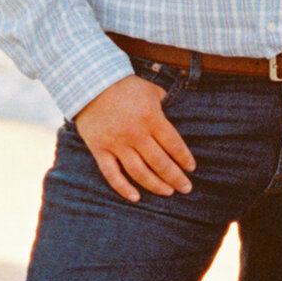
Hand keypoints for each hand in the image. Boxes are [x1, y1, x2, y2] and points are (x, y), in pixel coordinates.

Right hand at [74, 73, 197, 202]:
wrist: (90, 83)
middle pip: (160, 162)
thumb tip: (172, 111)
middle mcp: (136, 133)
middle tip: (186, 188)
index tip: (191, 168)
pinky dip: (123, 188)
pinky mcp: (99, 149)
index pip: (173, 144)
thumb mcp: (150, 89)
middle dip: (176, 177)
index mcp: (151, 118)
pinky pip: (112, 174)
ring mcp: (116, 143)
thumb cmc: (124, 85)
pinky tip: (135, 197)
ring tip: (168, 192)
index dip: (184, 158)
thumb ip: (163, 103)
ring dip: (155, 185)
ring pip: (139, 172)